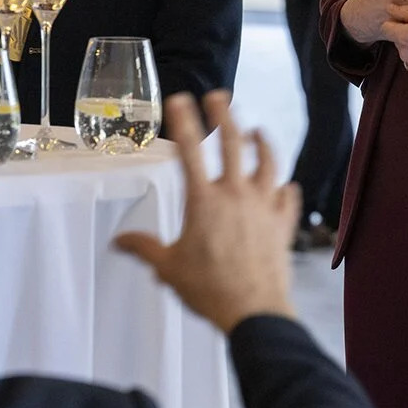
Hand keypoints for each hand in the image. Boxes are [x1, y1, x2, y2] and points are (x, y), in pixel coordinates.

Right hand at [115, 94, 298, 333]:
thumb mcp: (168, 268)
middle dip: (225, 114)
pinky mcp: (283, 222)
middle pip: (233, 142)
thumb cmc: (209, 290)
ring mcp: (264, 206)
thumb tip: (118, 240)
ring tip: (256, 131)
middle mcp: (236, 194)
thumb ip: (144, 248)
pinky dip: (285, 187)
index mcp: (204, 201)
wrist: (254, 311)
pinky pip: (288, 196)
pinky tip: (283, 185)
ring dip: (262, 142)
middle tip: (219, 97)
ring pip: (267, 162)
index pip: (190, 150)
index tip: (180, 99)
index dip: (183, 121)